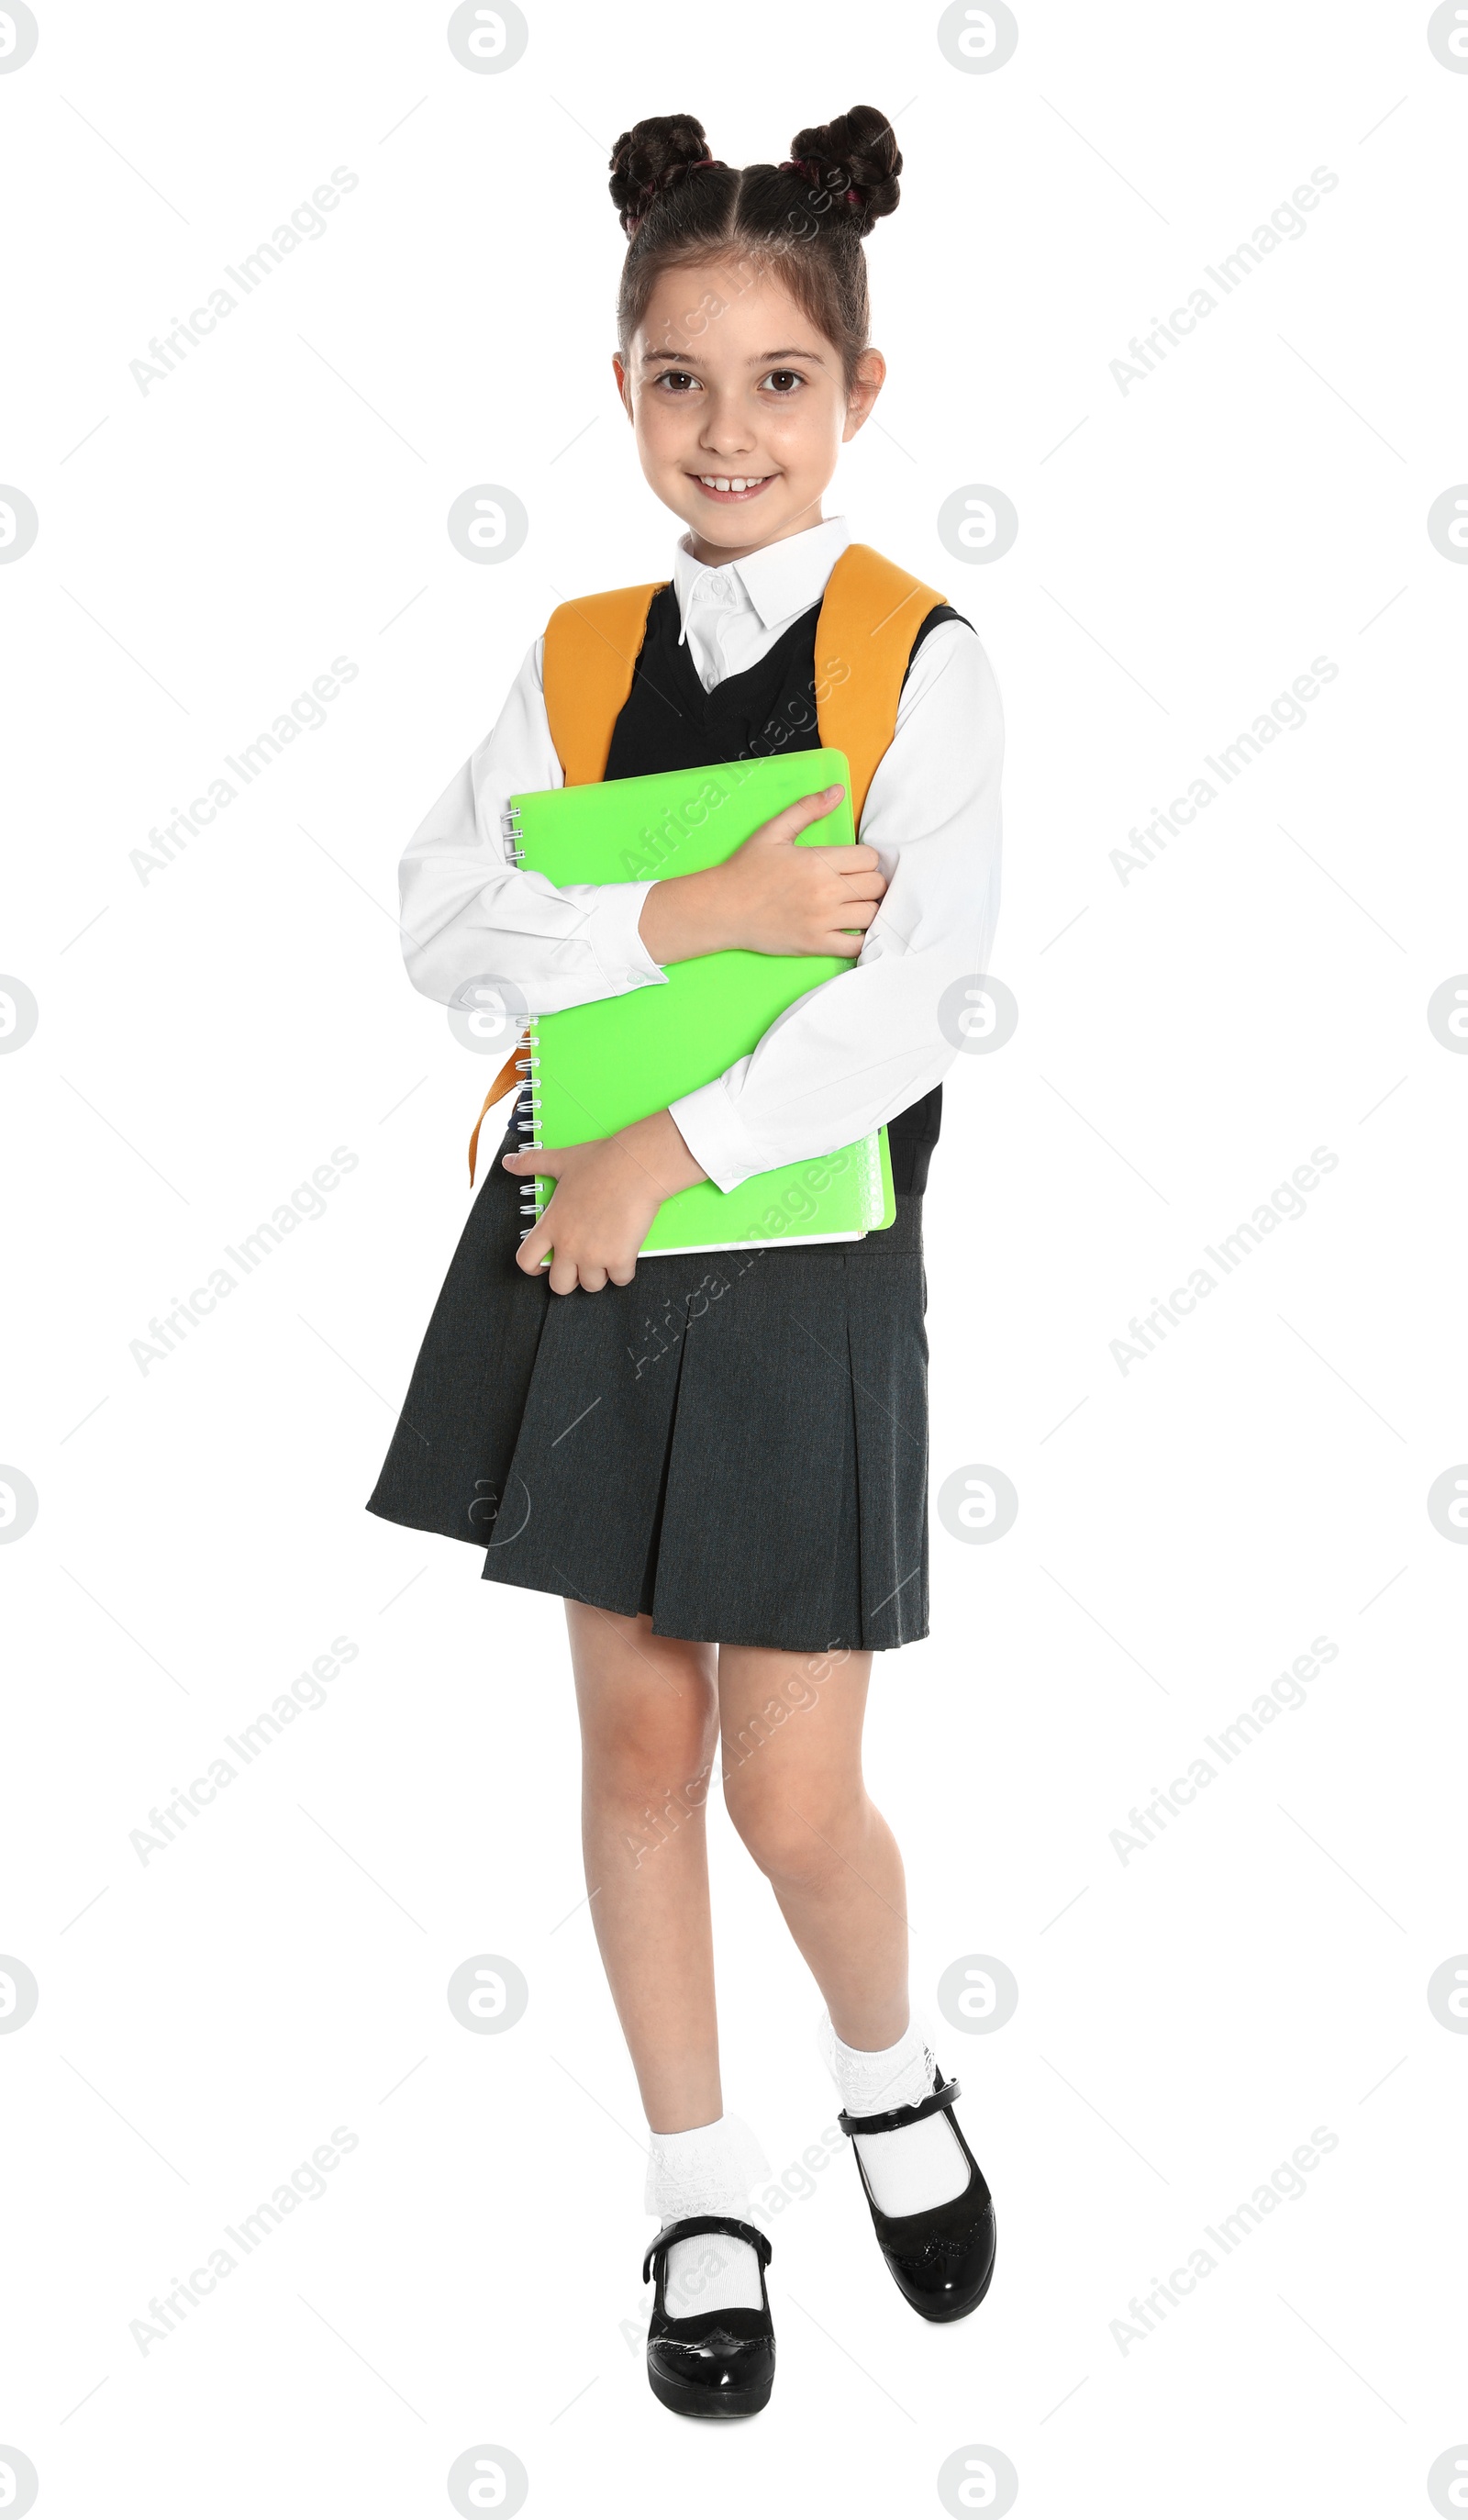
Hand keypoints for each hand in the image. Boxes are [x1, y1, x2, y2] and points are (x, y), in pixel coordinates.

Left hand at [503, 1109, 706, 1292]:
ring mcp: (594, 1256)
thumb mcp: (561, 1161)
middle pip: (559, 1285)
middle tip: (581, 1263)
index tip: (544, 1264)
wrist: (636, 1166)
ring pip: (591, 1286)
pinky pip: (620, 1280)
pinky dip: (624, 1271)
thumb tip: (508, 1161)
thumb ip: (531, 1163)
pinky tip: (626, 1254)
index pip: (527, 1261)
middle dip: (570, 1278)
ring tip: (606, 1255)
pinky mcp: (620, 1259)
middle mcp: (569, 1246)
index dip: (534, 1267)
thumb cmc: (601, 1162)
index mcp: (551, 1225)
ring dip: (599, 1274)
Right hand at [637, 782, 886, 962]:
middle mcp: (825, 892)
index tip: (854, 864)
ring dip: (867, 909)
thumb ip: (808, 809)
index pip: (870, 858)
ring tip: (854, 905)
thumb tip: (837, 791)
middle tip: (856, 884)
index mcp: (818, 862)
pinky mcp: (816, 945)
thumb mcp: (773, 832)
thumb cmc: (746, 870)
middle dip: (870, 882)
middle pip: (876, 886)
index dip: (866, 859)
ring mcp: (822, 921)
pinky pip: (856, 946)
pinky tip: (850, 929)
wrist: (722, 908)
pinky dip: (860, 939)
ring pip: (871, 915)